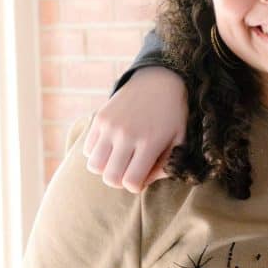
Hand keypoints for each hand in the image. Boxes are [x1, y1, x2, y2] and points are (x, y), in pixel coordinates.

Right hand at [83, 67, 187, 192]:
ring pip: (94, 166)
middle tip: (129, 170)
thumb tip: (144, 182)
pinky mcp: (99, 118)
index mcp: (150, 142)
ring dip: (106, 168)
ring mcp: (110, 126)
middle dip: (120, 181)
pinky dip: (97, 153)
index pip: (131, 182)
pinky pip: (88, 149)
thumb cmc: (173, 115)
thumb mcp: (179, 140)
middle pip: (110, 178)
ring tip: (119, 159)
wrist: (159, 81)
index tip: (142, 177)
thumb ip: (165, 166)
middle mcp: (127, 134)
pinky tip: (112, 145)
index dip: (136, 186)